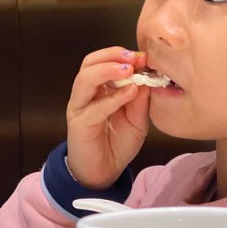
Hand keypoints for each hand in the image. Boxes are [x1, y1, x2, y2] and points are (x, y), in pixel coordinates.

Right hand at [66, 47, 149, 188]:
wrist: (104, 173)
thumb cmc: (118, 144)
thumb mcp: (138, 119)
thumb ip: (141, 100)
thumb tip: (147, 78)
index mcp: (100, 89)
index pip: (104, 61)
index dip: (122, 55)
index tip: (144, 56)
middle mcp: (86, 94)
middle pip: (89, 63)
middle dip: (112, 56)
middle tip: (134, 58)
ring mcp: (80, 108)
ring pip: (85, 79)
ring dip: (108, 70)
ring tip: (129, 71)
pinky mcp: (79, 124)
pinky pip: (94, 108)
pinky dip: (113, 98)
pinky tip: (129, 93)